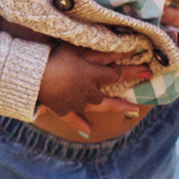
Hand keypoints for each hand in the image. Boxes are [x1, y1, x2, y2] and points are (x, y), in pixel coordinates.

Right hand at [37, 44, 152, 120]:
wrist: (33, 76)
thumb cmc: (54, 57)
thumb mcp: (75, 48)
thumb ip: (96, 49)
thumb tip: (121, 46)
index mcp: (92, 75)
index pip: (115, 74)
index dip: (130, 72)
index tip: (145, 71)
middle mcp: (88, 91)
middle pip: (108, 95)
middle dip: (125, 97)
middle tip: (140, 101)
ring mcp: (76, 103)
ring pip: (95, 105)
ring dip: (109, 106)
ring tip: (130, 110)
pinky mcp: (63, 109)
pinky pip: (73, 119)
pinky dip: (80, 125)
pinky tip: (87, 132)